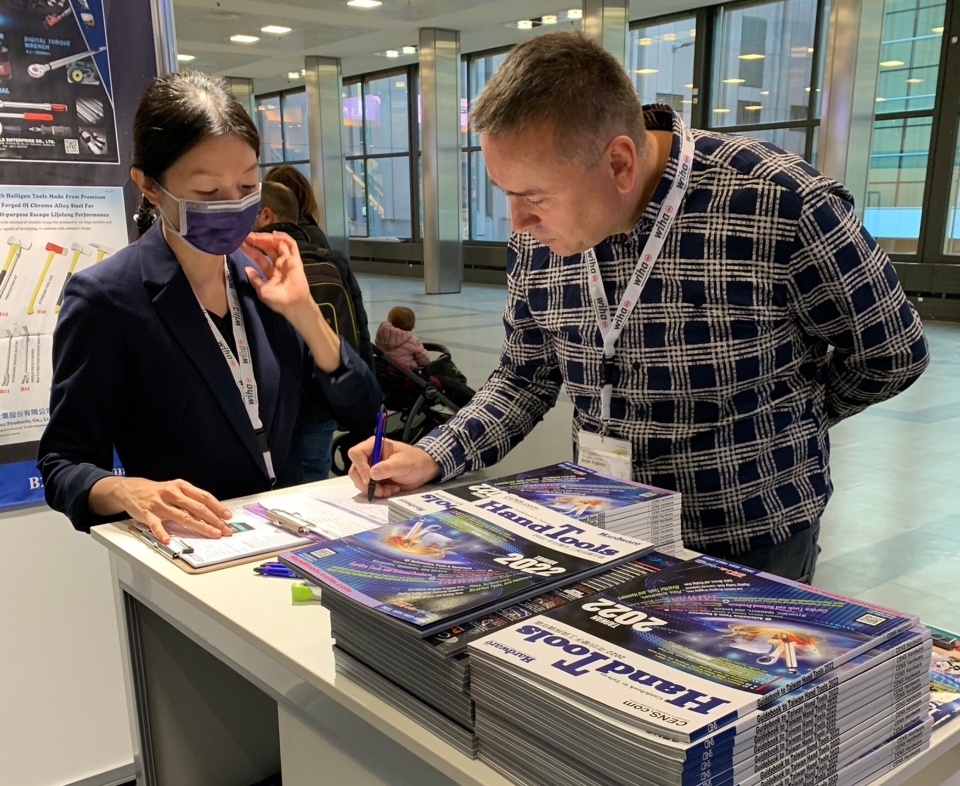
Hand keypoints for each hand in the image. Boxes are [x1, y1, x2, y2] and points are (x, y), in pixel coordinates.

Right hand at [109, 477, 232, 544]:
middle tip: (225, 529)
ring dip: (200, 526)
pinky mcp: (147, 514)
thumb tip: (211, 513)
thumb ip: (191, 500)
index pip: (204, 497)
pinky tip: (168, 540)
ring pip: (183, 516)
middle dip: (214, 519)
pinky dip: (162, 533)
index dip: (217, 507)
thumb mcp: (176, 489)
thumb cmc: (158, 492)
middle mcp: (172, 494)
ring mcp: (160, 504)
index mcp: (181, 486)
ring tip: (211, 534)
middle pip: (197, 508)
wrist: (130, 489)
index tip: (228, 516)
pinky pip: (156, 525)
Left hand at [240, 231, 313, 319]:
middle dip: (257, 241)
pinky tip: (274, 234)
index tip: (240, 243)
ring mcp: (287, 261)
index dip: (250, 250)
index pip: (259, 257)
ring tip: (256, 235)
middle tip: (246, 235)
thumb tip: (247, 269)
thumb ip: (254, 279)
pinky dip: (284, 237)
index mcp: (270, 272)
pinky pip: (291, 245)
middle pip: (267, 248)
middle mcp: (279, 264)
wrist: (292, 304)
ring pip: (277, 244)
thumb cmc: (277, 300)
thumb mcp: (261, 290)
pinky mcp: (295, 259)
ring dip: (267, 238)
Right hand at [348, 438, 440, 497]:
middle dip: (365, 483)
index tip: (370, 479)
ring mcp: (371, 469)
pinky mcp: (374, 480)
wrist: (423, 470)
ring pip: (360, 481)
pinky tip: (390, 490)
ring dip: (372, 489)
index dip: (360, 466)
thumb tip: (372, 473)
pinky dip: (377, 492)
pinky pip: (368, 488)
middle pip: (355, 470)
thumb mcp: (402, 463)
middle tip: (379, 490)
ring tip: (388, 490)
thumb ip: (387, 468)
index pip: (356, 453)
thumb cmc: (415, 461)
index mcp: (374, 446)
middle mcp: (369, 457)